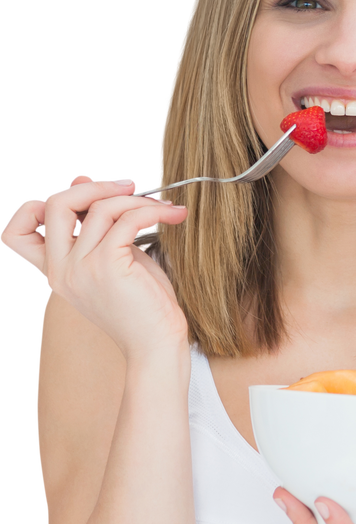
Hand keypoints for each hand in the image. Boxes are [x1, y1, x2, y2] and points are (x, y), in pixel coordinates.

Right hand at [0, 171, 189, 360]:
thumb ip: (96, 224)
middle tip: (130, 187)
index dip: (35, 206)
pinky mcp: (108, 266)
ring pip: (100, 208)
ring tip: (163, 206)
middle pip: (53, 204)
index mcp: (55, 272)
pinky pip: (126, 220)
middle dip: (94, 186)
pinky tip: (171, 216)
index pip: (14, 234)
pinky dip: (152, 211)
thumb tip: (81, 177)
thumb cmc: (141, 306)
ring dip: (137, 199)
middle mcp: (61, 271)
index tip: (81, 198)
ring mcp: (81, 269)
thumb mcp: (112, 257)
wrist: (158, 345)